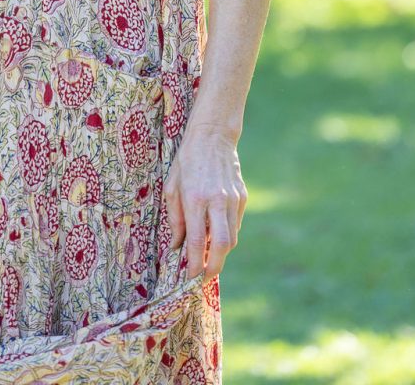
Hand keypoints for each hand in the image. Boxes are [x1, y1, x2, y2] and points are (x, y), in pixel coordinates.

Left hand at [165, 124, 247, 281]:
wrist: (212, 136)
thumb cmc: (187, 161)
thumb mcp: (172, 187)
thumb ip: (175, 219)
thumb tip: (176, 247)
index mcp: (195, 198)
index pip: (196, 241)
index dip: (194, 264)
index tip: (189, 278)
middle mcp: (216, 201)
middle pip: (221, 246)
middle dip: (213, 268)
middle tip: (204, 278)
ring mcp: (232, 199)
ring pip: (232, 238)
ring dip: (220, 254)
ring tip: (207, 259)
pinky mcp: (242, 197)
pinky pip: (235, 225)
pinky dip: (226, 235)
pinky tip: (215, 236)